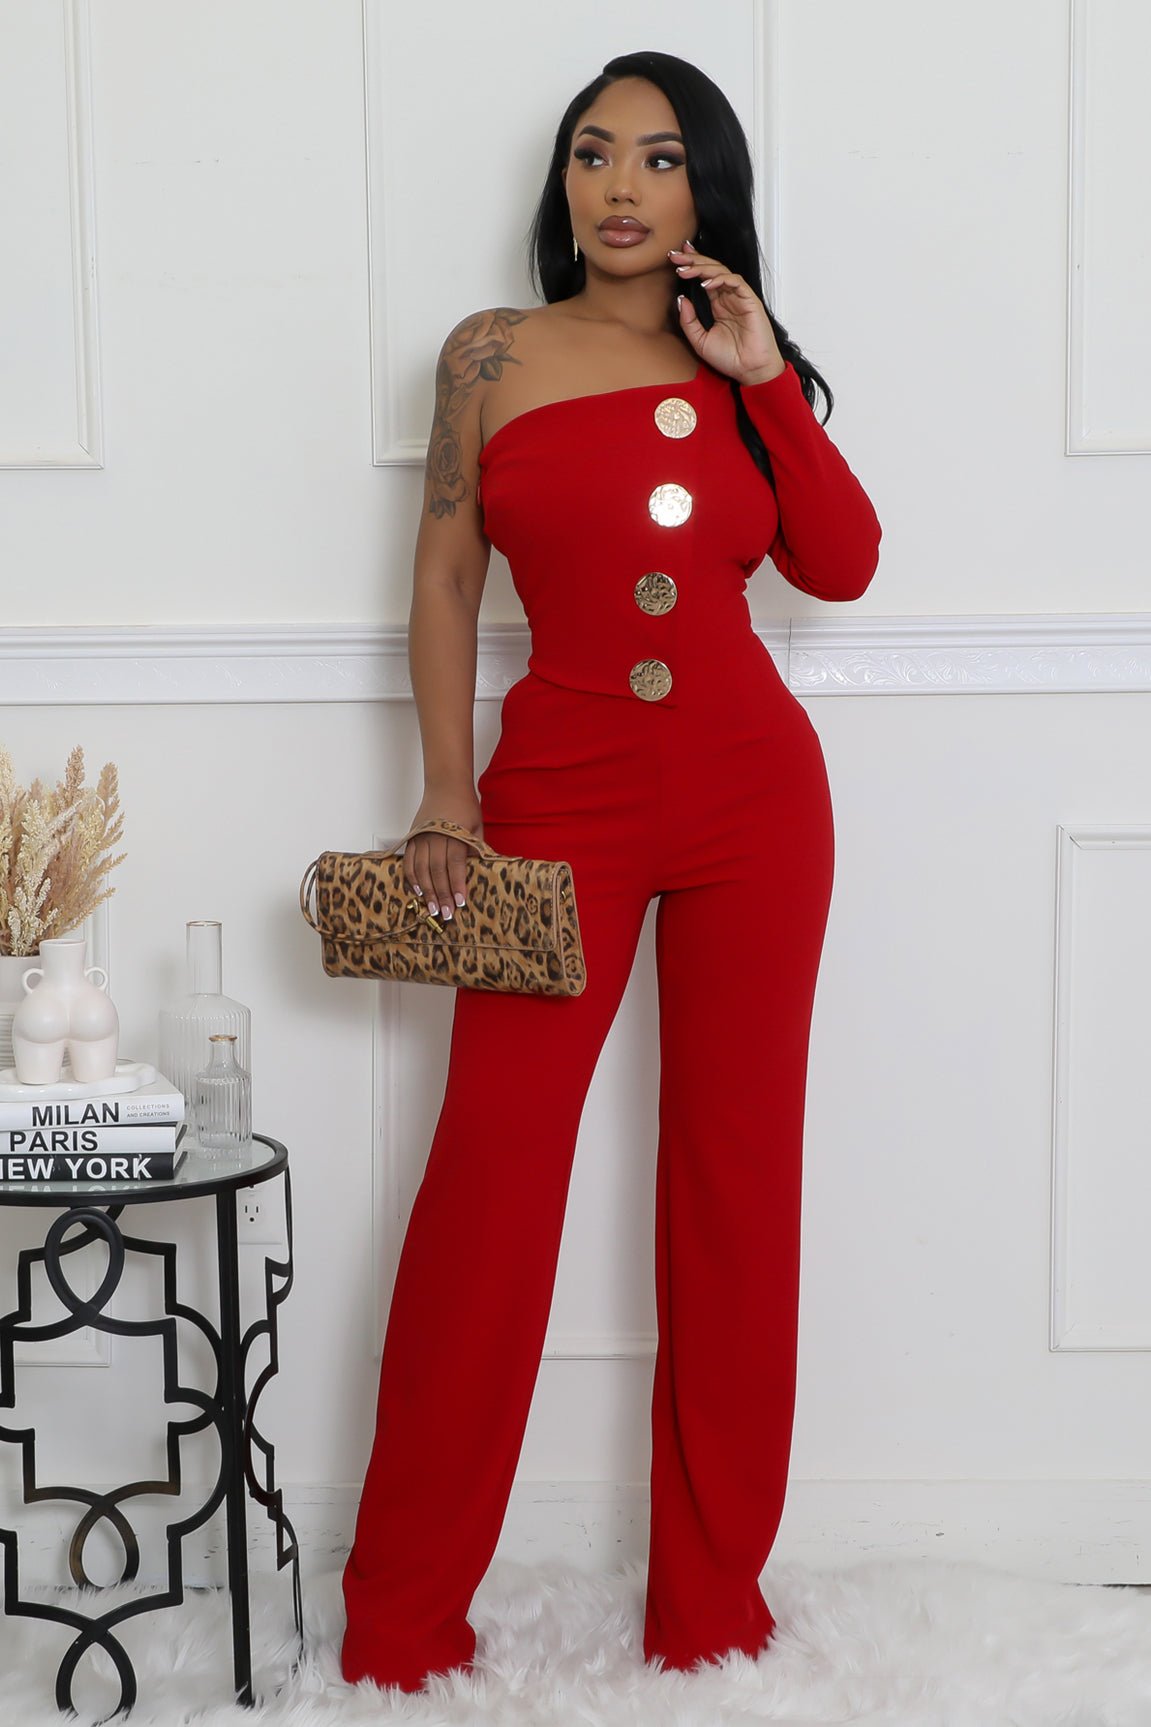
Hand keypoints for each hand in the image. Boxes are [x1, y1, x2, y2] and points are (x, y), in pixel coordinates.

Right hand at [403, 790, 483, 920]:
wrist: (445, 785)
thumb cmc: (465, 806)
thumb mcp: (477, 827)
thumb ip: (476, 849)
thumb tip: (476, 872)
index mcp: (455, 834)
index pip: (456, 864)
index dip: (457, 885)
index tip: (461, 901)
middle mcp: (436, 836)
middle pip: (438, 870)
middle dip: (442, 894)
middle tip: (446, 913)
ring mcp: (421, 837)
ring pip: (421, 869)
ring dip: (427, 890)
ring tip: (432, 907)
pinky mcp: (412, 837)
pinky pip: (409, 861)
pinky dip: (412, 877)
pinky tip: (418, 890)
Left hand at [669, 242, 785, 386]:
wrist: (749, 371)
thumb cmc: (729, 359)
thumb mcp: (700, 341)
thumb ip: (689, 321)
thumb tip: (681, 299)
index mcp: (718, 305)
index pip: (703, 278)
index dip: (691, 265)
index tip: (675, 259)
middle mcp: (728, 298)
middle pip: (710, 270)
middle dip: (692, 260)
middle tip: (675, 256)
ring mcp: (739, 298)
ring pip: (721, 272)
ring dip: (702, 268)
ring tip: (685, 269)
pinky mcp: (750, 300)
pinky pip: (735, 282)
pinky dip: (720, 280)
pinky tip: (705, 285)